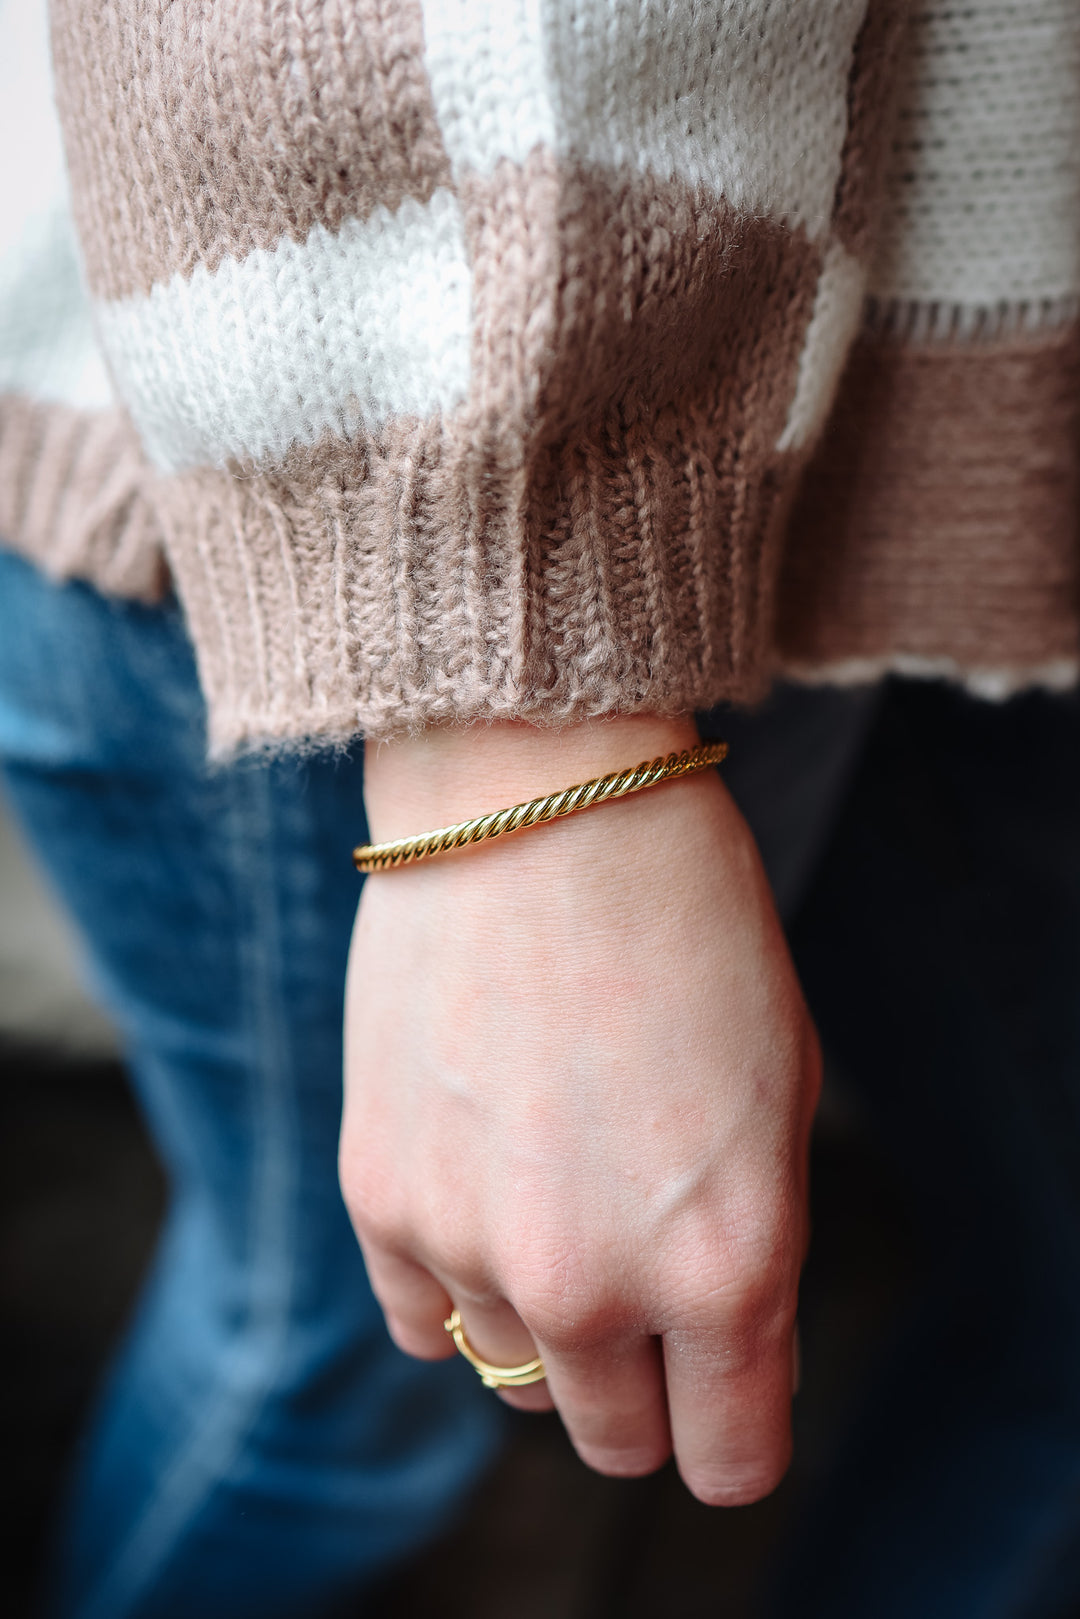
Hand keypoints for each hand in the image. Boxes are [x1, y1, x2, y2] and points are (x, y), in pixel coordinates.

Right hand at [341, 714, 819, 1503]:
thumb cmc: (689, 925)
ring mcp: (470, 1248)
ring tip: (564, 1197)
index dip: (736, 1427)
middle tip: (650, 1284)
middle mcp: (591, 1287)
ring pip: (517, 1376)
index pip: (729, 1461)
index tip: (727, 1386)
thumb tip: (711, 1351)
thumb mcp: (780, 1094)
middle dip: (647, 1384)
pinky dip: (460, 1283)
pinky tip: (486, 1193)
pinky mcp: (378, 1197)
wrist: (539, 798)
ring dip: (551, 1323)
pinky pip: (420, 1321)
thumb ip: (752, 1251)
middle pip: (614, 1440)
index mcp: (726, 1266)